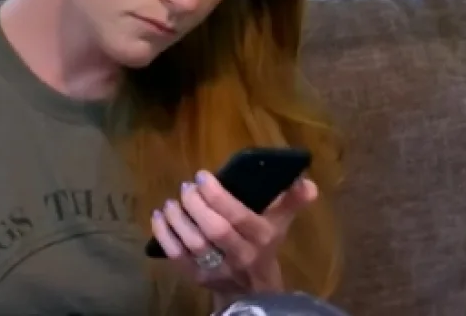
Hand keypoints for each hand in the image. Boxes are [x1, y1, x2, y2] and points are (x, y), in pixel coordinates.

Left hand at [149, 170, 318, 296]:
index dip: (217, 196)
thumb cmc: (264, 246)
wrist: (254, 289)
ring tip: (172, 201)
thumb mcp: (280, 222)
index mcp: (261, 237)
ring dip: (177, 219)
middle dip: (196, 205)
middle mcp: (240, 255)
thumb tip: (306, 182)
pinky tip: (159, 217)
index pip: (238, 217)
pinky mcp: (198, 278)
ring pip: (193, 243)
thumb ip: (292, 200)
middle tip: (186, 187)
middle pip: (214, 230)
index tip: (202, 176)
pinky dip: (164, 236)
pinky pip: (177, 256)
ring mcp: (218, 269)